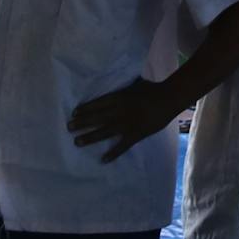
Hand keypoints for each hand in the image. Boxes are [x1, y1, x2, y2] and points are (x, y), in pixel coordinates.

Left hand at [67, 78, 182, 159]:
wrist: (169, 99)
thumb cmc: (152, 89)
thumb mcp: (134, 83)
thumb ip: (123, 85)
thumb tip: (114, 78)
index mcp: (119, 97)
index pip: (98, 104)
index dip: (85, 109)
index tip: (74, 113)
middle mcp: (119, 111)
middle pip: (97, 118)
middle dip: (82, 123)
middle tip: (69, 127)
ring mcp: (127, 124)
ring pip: (104, 132)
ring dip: (90, 137)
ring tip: (77, 142)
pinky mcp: (135, 135)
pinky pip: (122, 146)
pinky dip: (112, 154)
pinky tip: (102, 160)